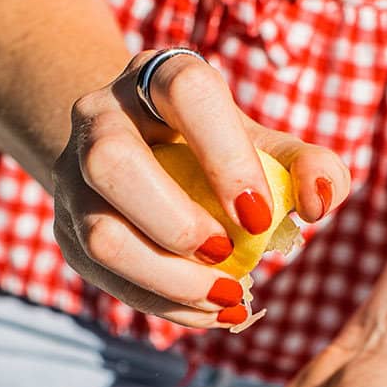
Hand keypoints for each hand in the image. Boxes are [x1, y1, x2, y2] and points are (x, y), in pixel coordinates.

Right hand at [51, 50, 351, 326]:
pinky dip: (163, 304)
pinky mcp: (68, 226)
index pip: (187, 93)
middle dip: (179, 224)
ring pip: (100, 234)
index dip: (227, 158)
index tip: (261, 216)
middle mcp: (102, 114)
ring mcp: (73, 172)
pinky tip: (209, 311)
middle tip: (229, 254)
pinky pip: (105, 275)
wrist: (152, 154)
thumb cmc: (225, 150)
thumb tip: (317, 201)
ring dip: (169, 278)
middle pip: (112, 163)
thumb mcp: (271, 148)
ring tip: (226, 295)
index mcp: (161, 76)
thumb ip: (312, 166)